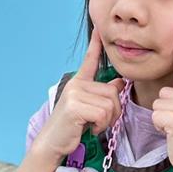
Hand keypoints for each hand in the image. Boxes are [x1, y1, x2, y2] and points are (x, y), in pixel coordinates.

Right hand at [37, 29, 124, 158]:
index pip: (90, 60)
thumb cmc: (72, 127)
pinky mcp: (74, 106)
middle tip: (99, 121)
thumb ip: (103, 94)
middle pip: (113, 92)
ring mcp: (74, 93)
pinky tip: (88, 128)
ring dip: (106, 121)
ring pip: (110, 104)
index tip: (99, 28)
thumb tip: (119, 82)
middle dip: (113, 111)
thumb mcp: (89, 107)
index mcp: (79, 82)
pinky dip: (101, 125)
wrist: (53, 143)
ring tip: (91, 124)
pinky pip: (103, 114)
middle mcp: (76, 84)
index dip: (96, 44)